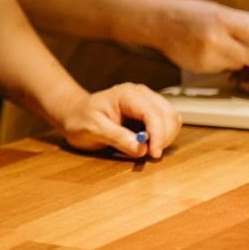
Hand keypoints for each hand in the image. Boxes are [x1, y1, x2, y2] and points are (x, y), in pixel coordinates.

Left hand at [49, 82, 182, 159]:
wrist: (76, 115)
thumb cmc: (81, 119)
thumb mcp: (92, 129)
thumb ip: (116, 137)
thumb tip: (141, 148)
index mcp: (127, 94)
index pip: (152, 113)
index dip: (157, 134)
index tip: (153, 154)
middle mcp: (141, 94)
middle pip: (168, 114)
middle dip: (163, 137)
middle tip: (151, 155)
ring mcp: (148, 101)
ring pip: (172, 118)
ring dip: (166, 137)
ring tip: (149, 150)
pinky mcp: (151, 112)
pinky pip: (168, 123)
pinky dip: (165, 136)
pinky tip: (150, 145)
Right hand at [153, 0, 248, 76]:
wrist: (160, 23)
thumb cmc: (191, 12)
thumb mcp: (219, 9)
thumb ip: (247, 19)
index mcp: (222, 20)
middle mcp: (216, 41)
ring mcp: (208, 58)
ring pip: (239, 64)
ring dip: (242, 57)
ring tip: (225, 43)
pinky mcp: (202, 69)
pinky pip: (224, 68)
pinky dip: (225, 61)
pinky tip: (212, 50)